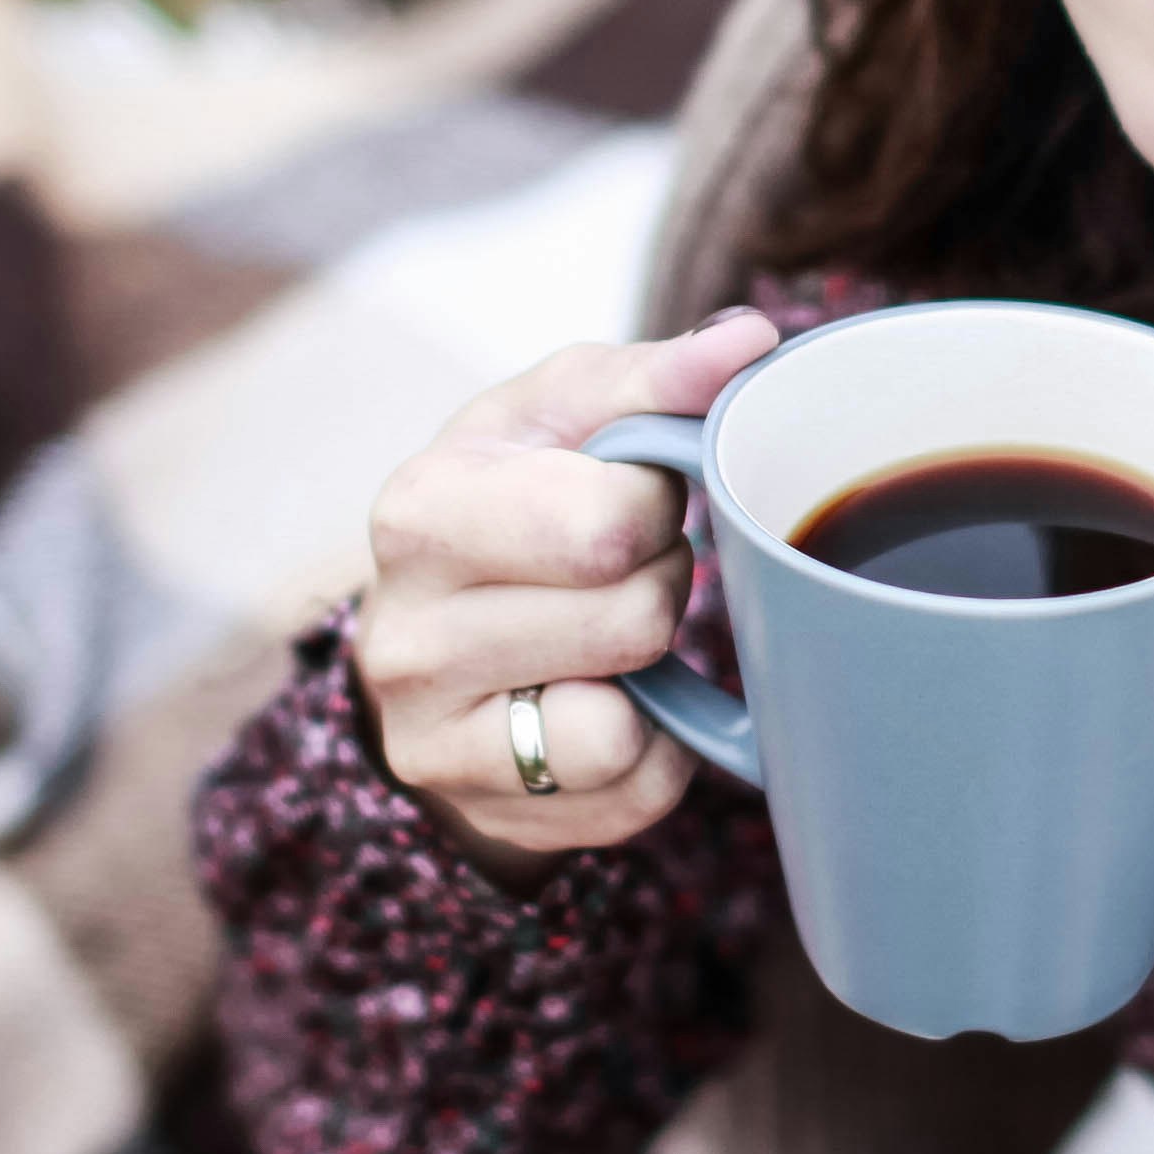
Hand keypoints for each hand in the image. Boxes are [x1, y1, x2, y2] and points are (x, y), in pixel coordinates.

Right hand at [352, 308, 778, 865]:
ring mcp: (432, 741)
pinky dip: (654, 750)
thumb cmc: (515, 499)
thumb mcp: (563, 415)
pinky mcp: (488, 814)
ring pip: (620, 727)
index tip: (633, 497)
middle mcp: (403, 636)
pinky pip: (633, 794)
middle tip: (628, 570)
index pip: (606, 523)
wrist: (438, 627)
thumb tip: (750, 339)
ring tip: (613, 637)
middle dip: (660, 586)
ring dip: (654, 675)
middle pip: (629, 622)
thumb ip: (655, 377)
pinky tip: (612, 702)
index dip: (655, 506)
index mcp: (420, 513)